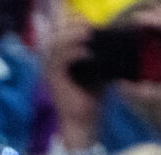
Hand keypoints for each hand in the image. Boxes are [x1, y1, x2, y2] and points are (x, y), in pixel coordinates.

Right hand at [41, 12, 102, 149]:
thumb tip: (110, 41)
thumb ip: (99, 57)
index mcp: (60, 62)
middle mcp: (52, 65)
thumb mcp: (98, 72)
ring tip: (89, 34)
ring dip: (73, 37)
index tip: (93, 26)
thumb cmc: (91, 99)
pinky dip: (75, 52)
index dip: (75, 28)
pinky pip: (61, 59)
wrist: (83, 122)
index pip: (63, 37)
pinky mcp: (53, 79)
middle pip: (58, 37)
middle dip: (74, 29)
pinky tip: (88, 52)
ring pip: (57, 45)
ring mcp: (50, 72)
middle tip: (90, 27)